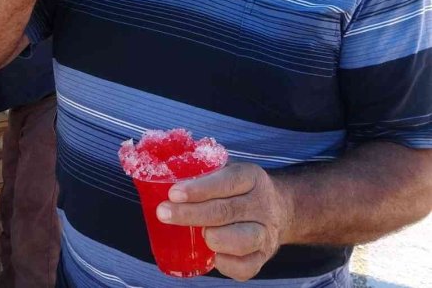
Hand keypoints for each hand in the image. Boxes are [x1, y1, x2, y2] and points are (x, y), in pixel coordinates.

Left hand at [157, 163, 292, 280]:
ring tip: (197, 236)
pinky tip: (211, 257)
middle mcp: (261, 205)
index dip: (199, 188)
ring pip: (242, 240)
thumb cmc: (237, 188)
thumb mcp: (226, 169)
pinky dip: (226, 264)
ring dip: (213, 238)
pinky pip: (247, 266)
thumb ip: (200, 168)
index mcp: (250, 178)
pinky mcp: (263, 256)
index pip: (227, 181)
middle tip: (163, 213)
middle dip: (191, 214)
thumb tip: (156, 168)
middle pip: (226, 211)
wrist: (279, 208)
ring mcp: (265, 232)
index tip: (173, 193)